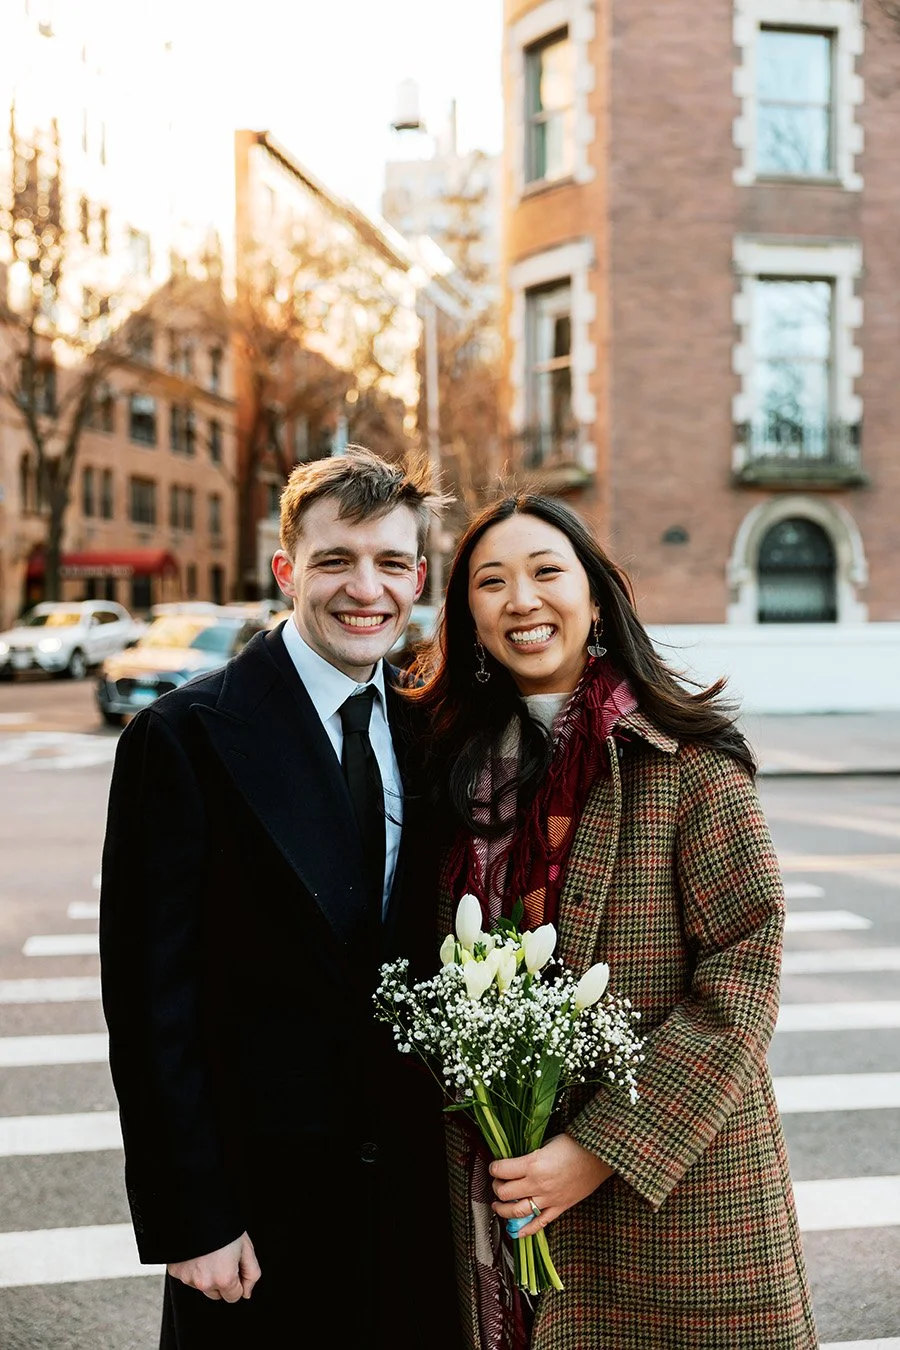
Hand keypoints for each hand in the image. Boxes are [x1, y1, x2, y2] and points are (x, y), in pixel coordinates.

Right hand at [167, 1232, 260, 1301]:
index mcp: (224, 1278)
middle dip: (221, 1281)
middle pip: (217, 1294)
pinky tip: (196, 1251)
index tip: (235, 1266)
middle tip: (222, 1257)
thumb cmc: (225, 1226)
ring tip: (209, 1252)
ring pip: (201, 1285)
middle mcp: (205, 1282)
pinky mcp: (175, 1271)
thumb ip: (251, 1274)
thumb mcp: (246, 1247)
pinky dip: (192, 1268)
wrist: (198, 1210)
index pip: (233, 1297)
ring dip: (206, 1274)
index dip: (237, 1282)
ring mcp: (188, 1278)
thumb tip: (246, 1293)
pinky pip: (187, 1276)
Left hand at [490, 1133, 612, 1237]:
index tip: (494, 1166)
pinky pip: (539, 1224)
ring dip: (503, 1210)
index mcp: (533, 1164)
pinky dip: (525, 1231)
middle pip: (505, 1192)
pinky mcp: (559, 1208)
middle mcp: (538, 1184)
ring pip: (517, 1212)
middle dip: (496, 1187)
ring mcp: (548, 1199)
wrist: (600, 1156)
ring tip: (498, 1205)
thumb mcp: (547, 1142)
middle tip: (497, 1182)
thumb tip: (515, 1162)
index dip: (493, 1168)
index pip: (502, 1170)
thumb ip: (530, 1155)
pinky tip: (515, 1232)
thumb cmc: (575, 1144)